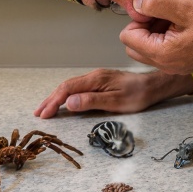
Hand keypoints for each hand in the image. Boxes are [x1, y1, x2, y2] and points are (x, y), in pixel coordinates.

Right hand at [34, 68, 177, 117]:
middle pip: (66, 87)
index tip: (45, 115)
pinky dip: (67, 96)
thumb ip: (91, 101)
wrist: (153, 86)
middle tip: (38, 114)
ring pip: (71, 87)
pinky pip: (78, 88)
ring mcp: (97, 79)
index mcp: (95, 79)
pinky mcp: (101, 83)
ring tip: (46, 109)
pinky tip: (64, 103)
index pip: (67, 89)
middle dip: (50, 100)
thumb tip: (68, 103)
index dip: (54, 102)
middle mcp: (94, 76)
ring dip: (57, 98)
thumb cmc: (138, 95)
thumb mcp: (115, 102)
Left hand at [120, 0, 192, 74]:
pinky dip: (165, 36)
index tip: (156, 7)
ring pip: (147, 48)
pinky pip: (162, 50)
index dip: (138, 18)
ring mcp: (174, 66)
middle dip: (143, 26)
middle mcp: (166, 65)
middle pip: (133, 45)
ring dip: (154, 31)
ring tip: (176, 17)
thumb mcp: (187, 7)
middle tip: (164, 12)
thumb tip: (137, 1)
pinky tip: (183, 24)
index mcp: (163, 54)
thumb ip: (158, 4)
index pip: (127, 36)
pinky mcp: (182, 63)